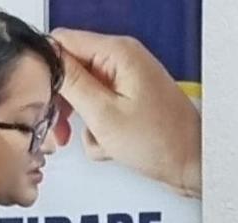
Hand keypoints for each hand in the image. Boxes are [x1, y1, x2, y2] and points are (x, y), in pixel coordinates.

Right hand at [51, 29, 202, 197]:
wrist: (194, 165)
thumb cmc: (163, 142)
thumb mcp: (105, 115)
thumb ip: (73, 83)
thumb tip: (47, 59)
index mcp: (118, 53)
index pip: (64, 42)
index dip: (47, 68)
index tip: (42, 95)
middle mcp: (123, 61)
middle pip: (72, 69)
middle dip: (65, 101)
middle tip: (62, 127)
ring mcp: (127, 82)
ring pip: (84, 94)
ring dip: (83, 122)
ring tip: (98, 139)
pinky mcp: (130, 102)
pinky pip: (100, 110)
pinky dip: (100, 130)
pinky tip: (111, 145)